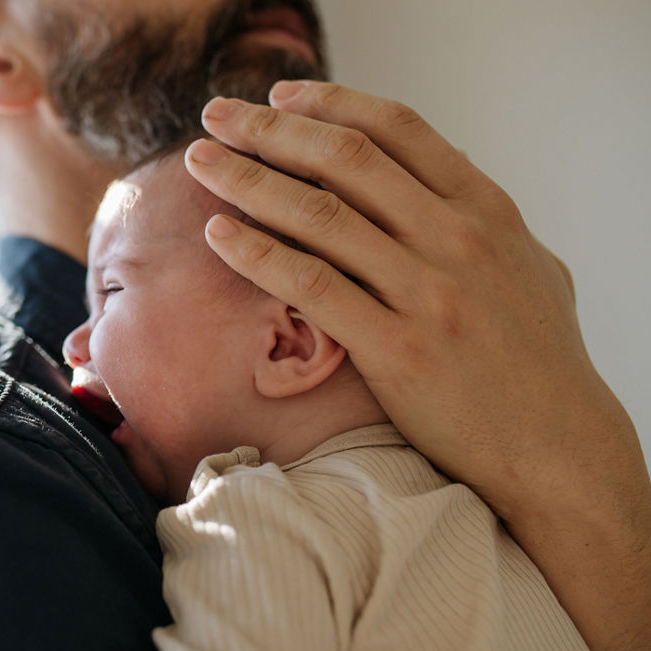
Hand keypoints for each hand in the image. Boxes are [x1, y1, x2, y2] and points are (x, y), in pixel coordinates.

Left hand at [183, 81, 649, 650]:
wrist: (557, 449)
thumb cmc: (538, 359)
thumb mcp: (527, 267)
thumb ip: (476, 222)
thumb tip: (430, 186)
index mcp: (487, 210)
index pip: (398, 130)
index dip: (331, 103)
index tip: (278, 95)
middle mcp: (457, 239)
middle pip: (345, 159)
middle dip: (269, 130)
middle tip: (215, 117)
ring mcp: (428, 293)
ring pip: (319, 215)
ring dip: (249, 180)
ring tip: (199, 163)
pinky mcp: (397, 350)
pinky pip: (312, 286)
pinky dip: (258, 253)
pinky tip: (218, 233)